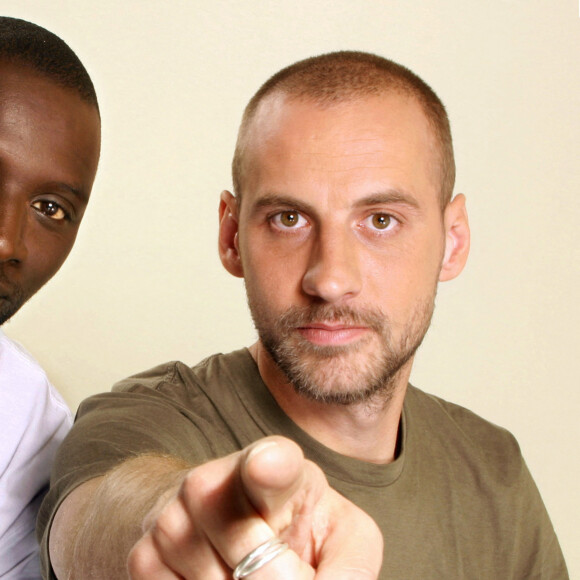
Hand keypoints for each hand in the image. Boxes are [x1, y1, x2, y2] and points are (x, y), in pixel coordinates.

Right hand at [127, 436, 382, 578]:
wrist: (229, 523)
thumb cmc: (299, 530)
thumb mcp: (343, 540)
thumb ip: (348, 568)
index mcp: (279, 468)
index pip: (271, 463)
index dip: (268, 466)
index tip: (267, 466)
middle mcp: (218, 479)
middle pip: (251, 555)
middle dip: (277, 578)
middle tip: (285, 569)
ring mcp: (174, 514)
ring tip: (245, 571)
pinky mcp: (143, 552)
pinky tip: (217, 576)